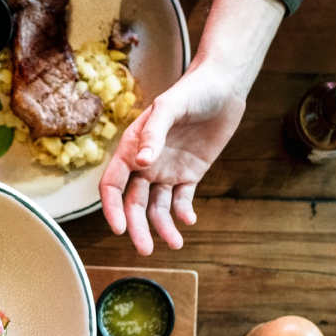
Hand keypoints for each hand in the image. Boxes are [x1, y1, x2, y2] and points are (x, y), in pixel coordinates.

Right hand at [101, 0, 284, 252]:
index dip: (112, 207)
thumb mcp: (170, 107)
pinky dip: (183, 213)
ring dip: (162, 226)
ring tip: (175, 242)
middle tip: (145, 249)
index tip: (119, 227)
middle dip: (137, 227)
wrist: (223, 86)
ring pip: (157, 207)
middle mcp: (146, 163)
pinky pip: (181, 200)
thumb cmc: (192, 90)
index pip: (113, 183)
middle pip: (134, 202)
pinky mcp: (189, 174)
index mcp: (132, 147)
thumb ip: (153, 133)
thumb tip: (141, 162)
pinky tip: (189, 221)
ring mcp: (167, 170)